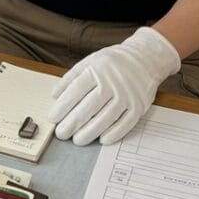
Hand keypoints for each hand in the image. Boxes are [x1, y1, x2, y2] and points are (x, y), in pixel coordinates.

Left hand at [48, 26, 179, 144]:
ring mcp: (127, 95)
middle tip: (61, 133)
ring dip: (90, 131)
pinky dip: (114, 133)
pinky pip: (126, 123)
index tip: (53, 118)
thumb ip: (71, 77)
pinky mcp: (139, 106)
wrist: (145, 58)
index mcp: (97, 70)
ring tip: (77, 140)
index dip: (63, 106)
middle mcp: (112, 82)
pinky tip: (102, 140)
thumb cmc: (113, 62)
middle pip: (90, 106)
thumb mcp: (90, 61)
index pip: (76, 90)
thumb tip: (55, 95)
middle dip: (73, 123)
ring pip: (106, 117)